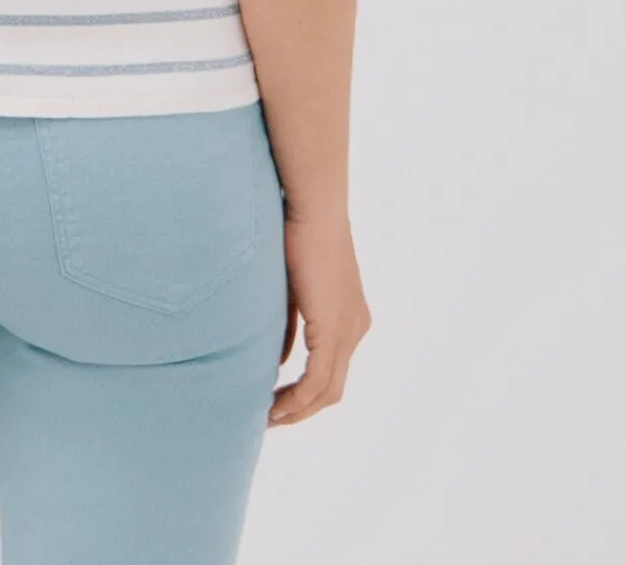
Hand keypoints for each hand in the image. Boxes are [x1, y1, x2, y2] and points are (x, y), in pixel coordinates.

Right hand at [268, 212, 369, 425]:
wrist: (312, 206)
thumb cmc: (296, 232)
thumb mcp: (292, 287)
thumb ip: (290, 324)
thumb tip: (281, 361)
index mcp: (350, 316)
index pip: (331, 370)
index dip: (305, 392)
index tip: (276, 401)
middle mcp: (355, 328)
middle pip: (333, 388)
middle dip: (301, 409)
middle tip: (271, 419)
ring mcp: (348, 330)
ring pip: (327, 390)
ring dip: (297, 409)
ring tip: (268, 418)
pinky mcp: (333, 328)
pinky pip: (317, 379)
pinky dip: (297, 397)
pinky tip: (275, 405)